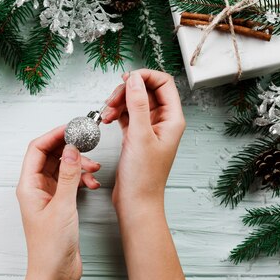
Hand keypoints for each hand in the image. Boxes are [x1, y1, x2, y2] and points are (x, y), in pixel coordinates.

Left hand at [16, 126, 100, 279]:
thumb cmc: (51, 247)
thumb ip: (68, 175)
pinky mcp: (60, 206)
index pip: (37, 149)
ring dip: (78, 165)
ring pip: (63, 169)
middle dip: (69, 148)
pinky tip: (93, 183)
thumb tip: (70, 149)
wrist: (55, 275)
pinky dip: (82, 179)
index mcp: (28, 186)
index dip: (54, 135)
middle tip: (87, 142)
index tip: (72, 128)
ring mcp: (48, 197)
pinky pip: (70, 183)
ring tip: (95, 168)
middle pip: (50, 156)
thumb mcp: (63, 206)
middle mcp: (36, 189)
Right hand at [102, 69, 184, 215]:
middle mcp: (163, 122)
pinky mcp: (136, 136)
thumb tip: (135, 79)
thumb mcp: (139, 135)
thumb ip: (137, 104)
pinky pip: (126, 115)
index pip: (163, 83)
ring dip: (118, 103)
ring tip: (106, 113)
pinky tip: (107, 119)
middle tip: (112, 100)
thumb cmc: (143, 177)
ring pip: (134, 102)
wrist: (136, 202)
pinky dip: (116, 113)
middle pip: (146, 90)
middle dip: (127, 91)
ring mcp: (149, 129)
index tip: (127, 79)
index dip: (145, 76)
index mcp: (172, 119)